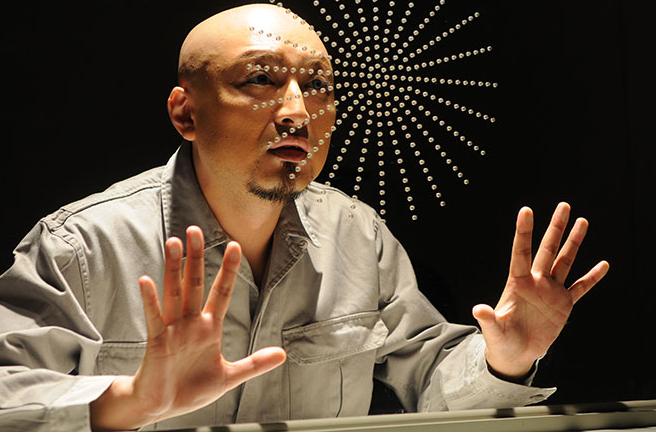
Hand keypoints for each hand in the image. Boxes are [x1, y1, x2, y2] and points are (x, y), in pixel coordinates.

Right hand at [90, 226, 285, 429]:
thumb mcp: (229, 377)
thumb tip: (283, 354)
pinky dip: (151, 301)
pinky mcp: (157, 342)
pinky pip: (155, 318)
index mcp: (209, 328)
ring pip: (174, 293)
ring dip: (174, 269)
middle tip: (196, 230)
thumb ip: (254, 364)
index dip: (228, 270)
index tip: (235, 245)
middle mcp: (191, 323)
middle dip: (196, 258)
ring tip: (174, 243)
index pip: (221, 292)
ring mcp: (173, 330)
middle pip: (194, 283)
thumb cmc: (192, 389)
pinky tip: (146, 281)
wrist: (164, 408)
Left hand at [472, 203, 608, 378]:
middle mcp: (536, 282)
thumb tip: (478, 309)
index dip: (524, 232)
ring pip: (565, 261)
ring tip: (582, 221)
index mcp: (518, 284)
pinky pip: (580, 288)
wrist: (515, 354)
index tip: (526, 210)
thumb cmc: (501, 341)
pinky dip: (592, 277)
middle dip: (556, 228)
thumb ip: (488, 319)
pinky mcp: (563, 305)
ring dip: (574, 242)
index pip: (521, 252)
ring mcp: (551, 292)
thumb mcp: (493, 331)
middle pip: (548, 250)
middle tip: (564, 205)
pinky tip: (603, 264)